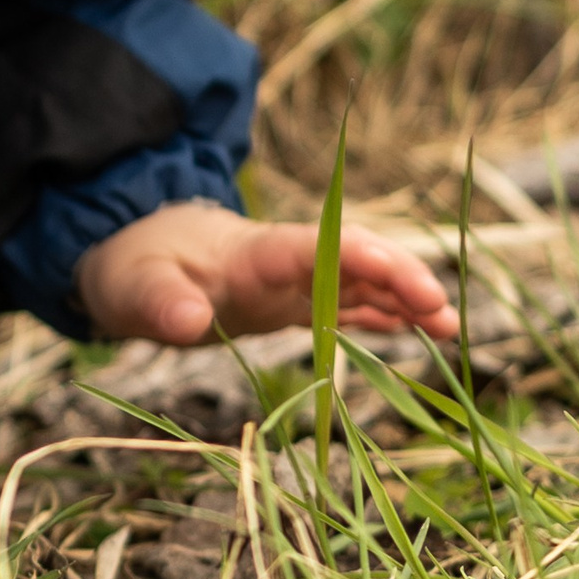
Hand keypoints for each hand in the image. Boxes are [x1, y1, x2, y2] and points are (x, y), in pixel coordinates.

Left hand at [75, 200, 458, 345]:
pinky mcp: (288, 302)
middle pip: (351, 259)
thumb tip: (189, 321)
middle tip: (444, 312)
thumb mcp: (132, 286)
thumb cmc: (132, 266)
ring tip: (449, 327)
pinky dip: (380, 314)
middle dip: (399, 278)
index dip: (367, 262)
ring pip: (357, 281)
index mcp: (252, 250)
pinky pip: (344, 305)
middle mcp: (281, 260)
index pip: (318, 248)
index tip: (412, 285)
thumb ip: (160, 301)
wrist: (129, 259)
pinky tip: (416, 329)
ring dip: (401, 299)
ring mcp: (289, 281)